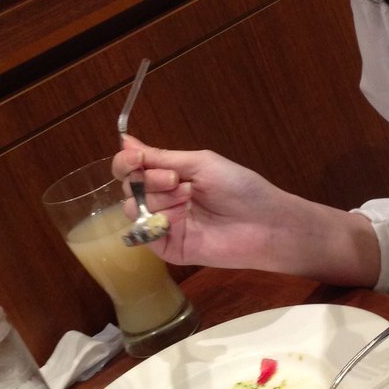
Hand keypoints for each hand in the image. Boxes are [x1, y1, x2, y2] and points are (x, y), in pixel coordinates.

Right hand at [112, 137, 294, 269]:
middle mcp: (163, 199)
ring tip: (186, 200)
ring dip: (157, 199)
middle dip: (149, 180)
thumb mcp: (200, 163)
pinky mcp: (167, 247)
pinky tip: (178, 217)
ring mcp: (164, 224)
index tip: (136, 160)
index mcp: (170, 176)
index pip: (132, 168)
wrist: (264, 223)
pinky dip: (156, 222)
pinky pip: (144, 233)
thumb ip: (162, 156)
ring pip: (132, 208)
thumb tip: (125, 141)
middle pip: (129, 187)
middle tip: (177, 181)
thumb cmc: (238, 187)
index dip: (127, 162)